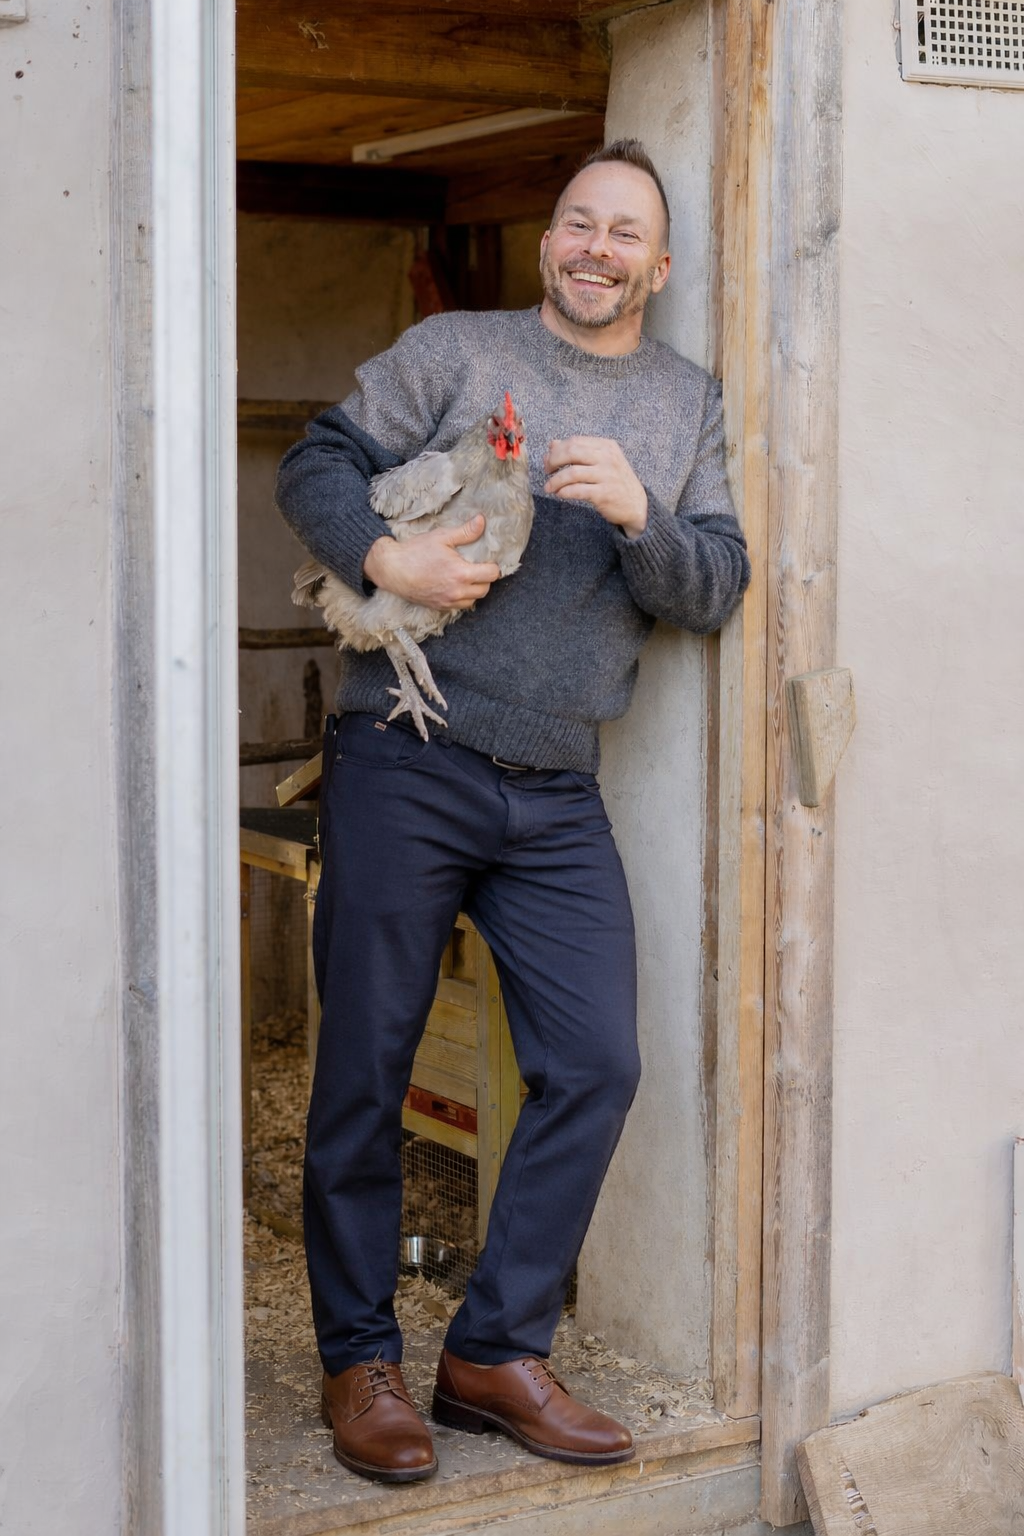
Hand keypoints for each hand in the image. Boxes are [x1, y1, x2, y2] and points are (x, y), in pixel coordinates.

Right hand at [363, 515, 500, 609]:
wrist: (392, 569)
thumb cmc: (415, 552)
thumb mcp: (441, 537)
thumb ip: (465, 532)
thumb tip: (481, 521)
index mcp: (461, 573)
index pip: (492, 575)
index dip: (492, 566)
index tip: (486, 560)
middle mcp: (457, 591)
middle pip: (485, 589)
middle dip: (484, 578)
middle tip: (476, 566)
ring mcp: (448, 602)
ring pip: (473, 600)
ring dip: (474, 590)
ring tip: (466, 577)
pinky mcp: (439, 607)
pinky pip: (459, 606)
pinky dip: (462, 598)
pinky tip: (454, 585)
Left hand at [544, 436, 647, 538]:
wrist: (636, 505)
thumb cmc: (615, 482)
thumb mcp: (600, 462)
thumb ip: (578, 451)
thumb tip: (552, 444)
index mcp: (606, 446)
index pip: (574, 441)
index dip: (557, 450)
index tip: (548, 461)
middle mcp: (607, 458)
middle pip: (571, 452)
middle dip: (553, 461)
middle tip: (547, 471)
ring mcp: (607, 476)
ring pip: (572, 473)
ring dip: (556, 480)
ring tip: (549, 487)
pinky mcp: (604, 494)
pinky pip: (577, 490)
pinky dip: (564, 492)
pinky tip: (560, 494)